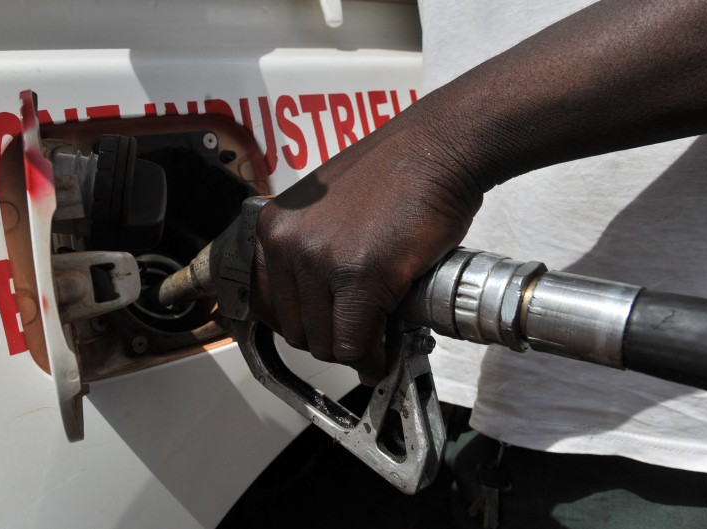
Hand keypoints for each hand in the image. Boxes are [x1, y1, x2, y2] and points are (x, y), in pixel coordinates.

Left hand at [250, 107, 483, 384]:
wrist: (439, 148)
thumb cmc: (396, 174)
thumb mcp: (327, 209)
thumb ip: (312, 250)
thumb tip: (318, 308)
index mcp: (274, 227)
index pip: (267, 304)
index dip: (302, 324)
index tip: (326, 328)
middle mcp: (286, 243)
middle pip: (294, 329)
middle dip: (330, 339)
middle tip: (360, 334)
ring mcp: (320, 259)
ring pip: (324, 343)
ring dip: (353, 350)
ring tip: (377, 339)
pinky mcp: (360, 275)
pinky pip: (356, 343)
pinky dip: (373, 358)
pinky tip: (386, 353)